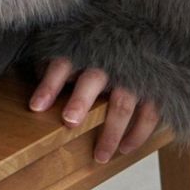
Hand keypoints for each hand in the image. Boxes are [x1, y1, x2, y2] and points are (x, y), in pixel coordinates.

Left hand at [27, 56, 161, 162]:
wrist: (143, 33)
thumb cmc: (97, 47)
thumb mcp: (73, 48)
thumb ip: (54, 68)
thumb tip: (37, 98)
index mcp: (83, 49)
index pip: (62, 64)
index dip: (49, 85)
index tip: (36, 107)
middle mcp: (108, 61)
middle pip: (94, 79)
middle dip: (82, 100)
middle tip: (70, 121)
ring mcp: (133, 75)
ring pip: (122, 104)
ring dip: (111, 132)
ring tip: (100, 157)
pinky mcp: (153, 88)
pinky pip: (149, 113)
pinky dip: (138, 133)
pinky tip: (125, 149)